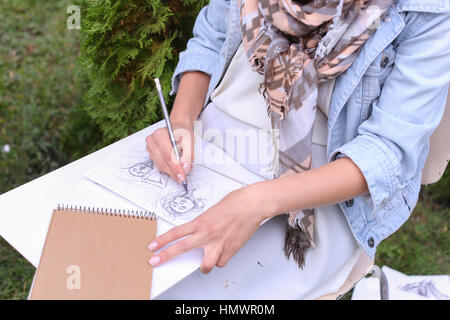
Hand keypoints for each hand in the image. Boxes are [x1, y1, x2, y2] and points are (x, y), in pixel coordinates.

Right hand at [145, 121, 193, 183]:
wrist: (178, 128)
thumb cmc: (183, 132)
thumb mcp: (190, 141)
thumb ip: (189, 155)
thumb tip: (185, 167)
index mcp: (161, 134)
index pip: (168, 155)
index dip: (175, 167)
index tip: (182, 175)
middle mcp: (152, 140)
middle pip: (163, 162)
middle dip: (174, 171)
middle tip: (183, 177)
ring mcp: (149, 147)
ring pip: (160, 165)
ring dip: (171, 171)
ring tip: (182, 170)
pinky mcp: (150, 153)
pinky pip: (159, 165)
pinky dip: (168, 168)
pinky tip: (175, 166)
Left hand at [147, 184, 273, 272]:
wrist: (252, 204)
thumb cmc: (236, 202)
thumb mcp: (213, 210)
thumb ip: (203, 223)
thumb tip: (199, 231)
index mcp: (201, 222)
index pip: (176, 233)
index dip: (162, 241)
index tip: (153, 246)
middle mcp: (207, 234)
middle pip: (180, 248)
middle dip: (165, 256)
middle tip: (154, 262)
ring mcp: (219, 243)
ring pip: (205, 264)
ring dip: (204, 265)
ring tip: (204, 262)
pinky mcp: (231, 249)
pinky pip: (222, 262)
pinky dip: (221, 260)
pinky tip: (223, 253)